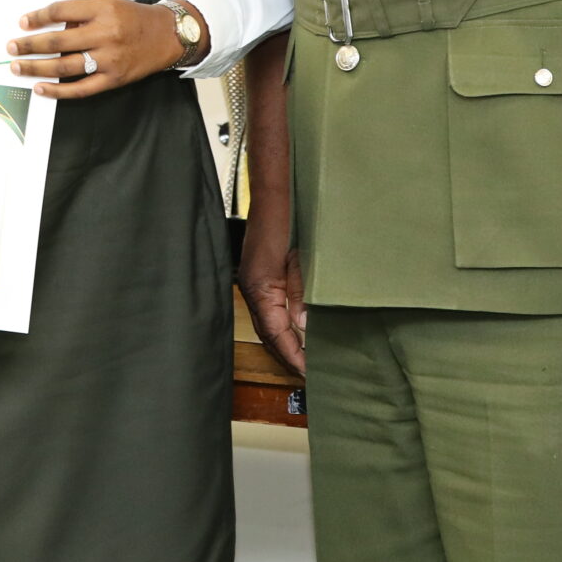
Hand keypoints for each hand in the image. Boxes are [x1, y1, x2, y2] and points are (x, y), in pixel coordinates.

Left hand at [9, 0, 185, 97]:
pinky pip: (80, 89)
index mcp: (102, 10)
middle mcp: (105, 35)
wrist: (166, 36)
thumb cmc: (133, 19)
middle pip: (58, 42)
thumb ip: (80, 15)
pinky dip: (58, 91)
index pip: (61, 12)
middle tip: (11, 47)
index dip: (38, 18)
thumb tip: (47, 28)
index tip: (23, 22)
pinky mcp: (113, 79)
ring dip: (37, 68)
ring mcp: (109, 60)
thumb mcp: (108, 5)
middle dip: (29, 45)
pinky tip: (40, 88)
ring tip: (18, 67)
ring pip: (64, 67)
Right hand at [239, 199, 307, 374]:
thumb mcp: (301, 258)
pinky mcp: (259, 272)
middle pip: (268, 333)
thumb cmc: (286, 216)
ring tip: (303, 357)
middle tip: (307, 372)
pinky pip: (268, 307)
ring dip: (284, 340)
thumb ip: (302, 294)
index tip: (308, 372)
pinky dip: (281, 323)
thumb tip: (305, 326)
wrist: (274, 189)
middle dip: (287, 354)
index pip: (276, 334)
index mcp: (260, 288)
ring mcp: (254, 280)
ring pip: (267, 322)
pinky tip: (295, 327)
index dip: (293, 355)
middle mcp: (253, 288)